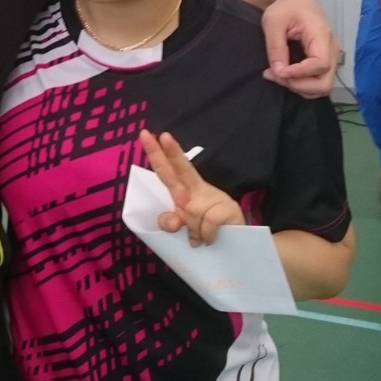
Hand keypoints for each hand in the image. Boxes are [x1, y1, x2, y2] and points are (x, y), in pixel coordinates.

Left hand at [140, 129, 245, 245]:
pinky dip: (206, 235)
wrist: (235, 246)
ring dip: (194, 232)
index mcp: (183, 192)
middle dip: (171, 151)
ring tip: (201, 239)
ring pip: (193, 211)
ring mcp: (215, 197)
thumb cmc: (204, 233)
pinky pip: (208, 222)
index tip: (145, 134)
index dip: (156, 153)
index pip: (167, 170)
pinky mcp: (229, 208)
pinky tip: (211, 239)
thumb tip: (173, 221)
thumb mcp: (182, 229)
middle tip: (163, 135)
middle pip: (182, 168)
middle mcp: (198, 190)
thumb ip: (171, 223)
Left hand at [261, 0, 335, 98]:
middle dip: (299, 85)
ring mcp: (330, 58)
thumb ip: (276, 46)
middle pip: (325, 83)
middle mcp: (332, 50)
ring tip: (277, 75)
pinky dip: (301, 85)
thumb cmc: (285, 8)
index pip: (321, 64)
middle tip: (276, 75)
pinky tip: (285, 75)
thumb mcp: (273, 21)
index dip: (300, 74)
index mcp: (322, 36)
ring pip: (321, 87)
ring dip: (299, 87)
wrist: (296, 2)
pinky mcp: (324, 63)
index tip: (279, 71)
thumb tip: (279, 71)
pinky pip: (317, 82)